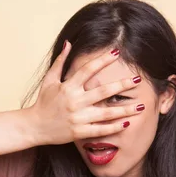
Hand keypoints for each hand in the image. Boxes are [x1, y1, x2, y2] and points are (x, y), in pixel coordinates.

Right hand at [28, 41, 143, 145]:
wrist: (34, 127)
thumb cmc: (43, 102)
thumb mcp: (49, 80)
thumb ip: (60, 62)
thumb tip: (68, 43)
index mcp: (68, 87)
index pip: (88, 70)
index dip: (103, 60)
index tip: (117, 52)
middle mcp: (74, 102)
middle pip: (102, 92)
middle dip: (121, 85)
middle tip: (137, 79)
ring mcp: (77, 118)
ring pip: (105, 113)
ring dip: (124, 109)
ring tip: (141, 106)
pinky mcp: (78, 132)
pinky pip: (99, 130)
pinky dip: (113, 127)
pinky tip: (127, 123)